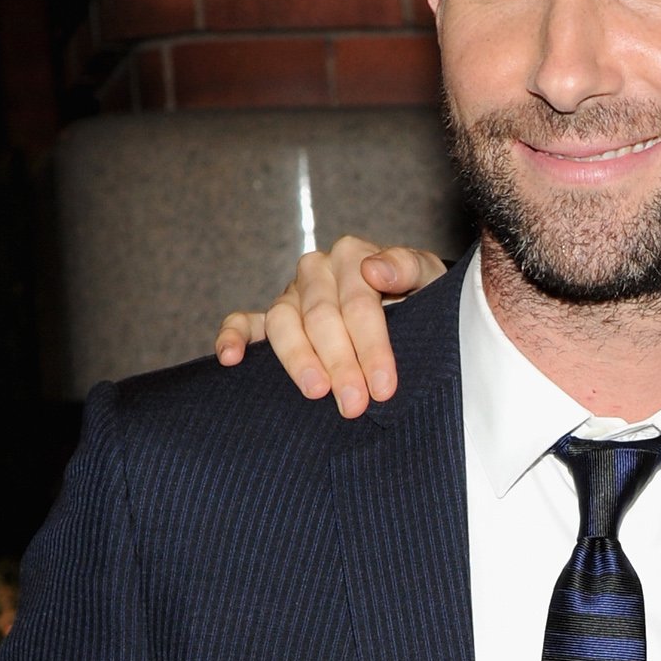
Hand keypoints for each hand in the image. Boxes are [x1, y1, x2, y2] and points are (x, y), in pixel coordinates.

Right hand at [214, 237, 446, 416]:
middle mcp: (317, 271)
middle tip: (355, 404)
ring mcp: (292, 295)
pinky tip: (231, 359)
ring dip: (297, 358)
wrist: (411, 308)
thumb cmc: (421, 298)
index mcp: (353, 256)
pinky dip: (233, 336)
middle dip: (340, 364)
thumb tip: (374, 268)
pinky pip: (244, 322)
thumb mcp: (429, 279)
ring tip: (315, 390)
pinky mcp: (270, 318)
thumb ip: (408, 267)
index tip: (383, 387)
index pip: (358, 304)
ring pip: (284, 322)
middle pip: (321, 318)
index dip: (371, 347)